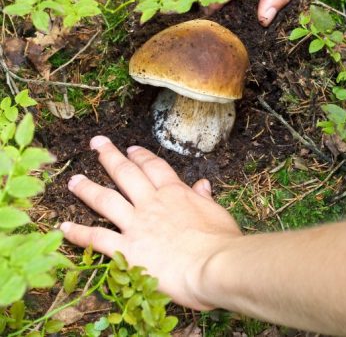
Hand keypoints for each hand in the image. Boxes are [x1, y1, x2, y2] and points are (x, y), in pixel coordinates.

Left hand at [60, 136, 240, 309]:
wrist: (213, 264)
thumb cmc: (221, 242)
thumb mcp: (217, 214)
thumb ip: (205, 199)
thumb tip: (203, 185)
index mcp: (176, 193)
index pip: (154, 167)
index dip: (140, 156)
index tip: (130, 149)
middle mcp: (152, 203)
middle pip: (126, 173)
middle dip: (109, 156)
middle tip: (96, 143)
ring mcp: (136, 224)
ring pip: (106, 199)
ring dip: (87, 188)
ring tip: (74, 180)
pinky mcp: (126, 249)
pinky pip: (96, 237)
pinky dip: (78, 233)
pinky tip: (63, 228)